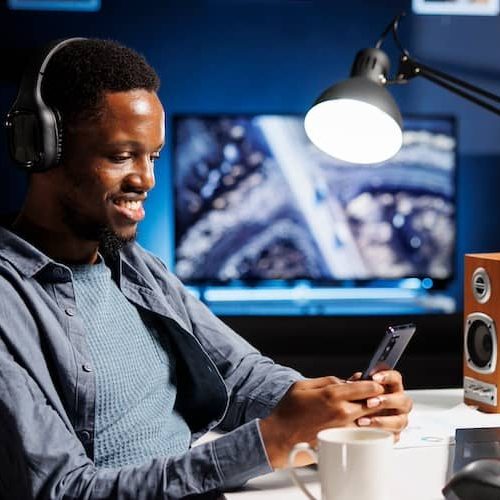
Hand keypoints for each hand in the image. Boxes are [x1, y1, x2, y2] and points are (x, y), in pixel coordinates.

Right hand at [259, 376, 386, 468]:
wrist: (279, 438)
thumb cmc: (287, 412)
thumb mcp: (302, 385)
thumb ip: (326, 380)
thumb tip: (343, 381)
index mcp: (332, 394)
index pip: (368, 387)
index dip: (375, 384)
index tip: (375, 384)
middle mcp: (341, 412)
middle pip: (374, 404)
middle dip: (378, 399)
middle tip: (377, 397)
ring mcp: (344, 429)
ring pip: (372, 421)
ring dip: (375, 416)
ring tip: (371, 412)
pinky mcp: (342, 443)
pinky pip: (364, 436)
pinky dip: (368, 431)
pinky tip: (367, 427)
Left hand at [350, 370, 412, 442]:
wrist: (350, 419)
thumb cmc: (356, 399)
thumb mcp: (354, 388)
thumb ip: (358, 383)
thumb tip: (357, 378)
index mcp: (392, 388)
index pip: (395, 378)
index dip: (388, 376)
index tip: (374, 378)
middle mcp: (398, 403)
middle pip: (402, 400)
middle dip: (387, 401)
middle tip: (369, 402)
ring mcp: (398, 419)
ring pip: (399, 421)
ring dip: (382, 420)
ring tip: (362, 420)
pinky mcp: (394, 434)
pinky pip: (392, 435)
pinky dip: (379, 433)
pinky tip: (366, 430)